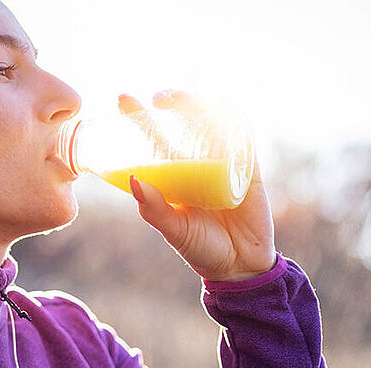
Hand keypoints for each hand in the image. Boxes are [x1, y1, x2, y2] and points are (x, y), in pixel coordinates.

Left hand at [119, 90, 276, 281]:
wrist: (240, 267)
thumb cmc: (201, 249)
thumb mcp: (174, 229)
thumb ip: (155, 209)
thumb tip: (133, 180)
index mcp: (173, 174)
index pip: (152, 137)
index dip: (137, 116)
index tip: (123, 98)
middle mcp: (196, 162)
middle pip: (180, 121)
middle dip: (169, 102)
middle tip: (157, 98)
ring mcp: (223, 162)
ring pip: (210, 122)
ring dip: (196, 102)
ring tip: (180, 98)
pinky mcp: (248, 169)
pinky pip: (243, 138)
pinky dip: (236, 117)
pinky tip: (226, 102)